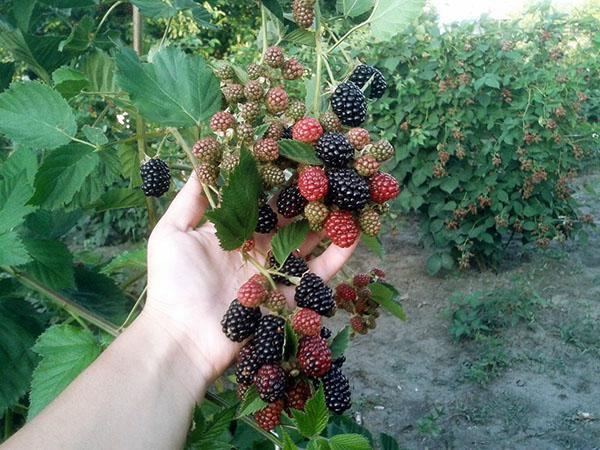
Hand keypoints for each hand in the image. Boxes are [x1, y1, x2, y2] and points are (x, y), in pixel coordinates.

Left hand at [141, 173, 355, 397]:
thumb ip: (191, 199)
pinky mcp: (291, 296)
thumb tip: (203, 161)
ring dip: (329, 219)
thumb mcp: (172, 233)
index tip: (293, 151)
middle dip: (309, 195)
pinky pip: (319, 274)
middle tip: (330, 168)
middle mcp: (259, 248)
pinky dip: (338, 255)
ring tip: (351, 194)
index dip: (276, 178)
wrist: (183, 338)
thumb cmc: (172, 284)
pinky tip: (355, 234)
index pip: (261, 199)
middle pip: (290, 217)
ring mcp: (277, 271)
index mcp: (234, 232)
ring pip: (309, 240)